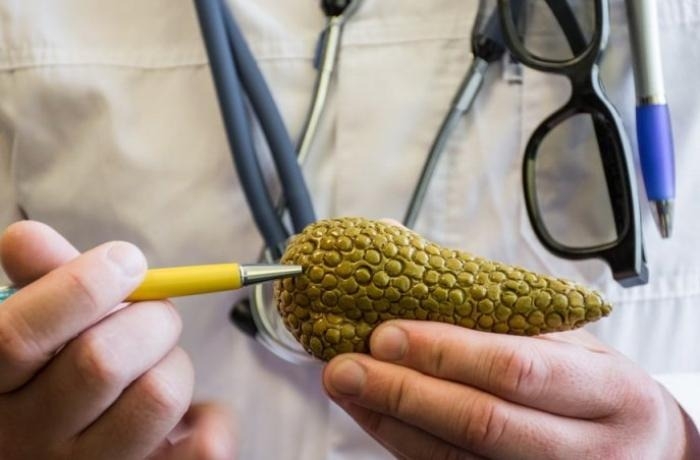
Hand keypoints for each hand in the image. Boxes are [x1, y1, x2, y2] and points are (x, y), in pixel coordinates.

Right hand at [0, 221, 234, 458]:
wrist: (65, 451)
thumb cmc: (58, 375)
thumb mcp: (39, 323)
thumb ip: (42, 281)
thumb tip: (27, 238)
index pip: (18, 336)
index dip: (80, 287)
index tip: (125, 261)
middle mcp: (29, 438)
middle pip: (101, 362)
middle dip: (150, 318)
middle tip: (154, 314)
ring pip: (157, 398)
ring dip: (176, 364)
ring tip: (161, 365)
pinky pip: (201, 452)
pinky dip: (214, 421)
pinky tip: (198, 415)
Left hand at [323, 320, 697, 458]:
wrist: (642, 450)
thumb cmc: (596, 385)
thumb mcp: (570, 341)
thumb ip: (501, 312)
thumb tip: (412, 266)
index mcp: (605, 389)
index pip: (514, 368)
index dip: (444, 353)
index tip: (386, 334)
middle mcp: (586, 448)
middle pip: (480, 422)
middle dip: (403, 391)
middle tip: (347, 365)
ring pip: (455, 458)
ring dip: (389, 420)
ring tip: (347, 386)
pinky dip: (402, 441)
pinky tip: (373, 413)